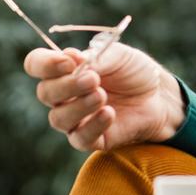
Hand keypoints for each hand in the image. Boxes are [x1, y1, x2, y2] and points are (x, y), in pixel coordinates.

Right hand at [23, 42, 185, 151]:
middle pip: (45, 93)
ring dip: (79, 106)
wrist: (159, 95)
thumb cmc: (134, 71)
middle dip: (67, 85)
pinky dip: (93, 125)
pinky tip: (109, 113)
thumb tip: (70, 58)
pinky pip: (80, 138)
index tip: (69, 61)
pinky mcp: (90, 139)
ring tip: (102, 95)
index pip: (36, 64)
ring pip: (58, 118)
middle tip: (94, 79)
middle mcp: (63, 96)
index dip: (45, 63)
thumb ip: (94, 57)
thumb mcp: (118, 55)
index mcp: (64, 69)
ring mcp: (75, 119)